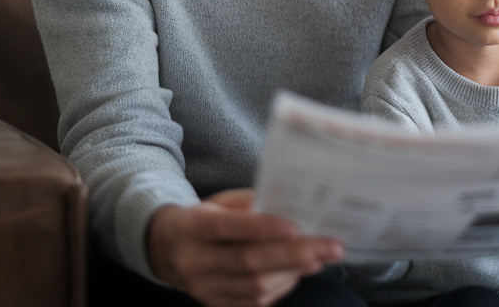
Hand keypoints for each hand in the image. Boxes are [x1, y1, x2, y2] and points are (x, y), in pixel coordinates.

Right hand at [147, 189, 343, 306]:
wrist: (166, 248)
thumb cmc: (203, 218)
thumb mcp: (218, 202)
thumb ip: (249, 204)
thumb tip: (290, 209)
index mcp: (193, 227)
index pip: (229, 228)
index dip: (263, 228)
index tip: (298, 226)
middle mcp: (195, 262)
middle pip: (249, 261)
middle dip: (295, 254)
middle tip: (331, 246)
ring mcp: (204, 289)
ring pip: (255, 286)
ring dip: (294, 272)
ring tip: (321, 258)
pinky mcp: (214, 304)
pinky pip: (254, 302)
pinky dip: (282, 287)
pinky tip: (300, 272)